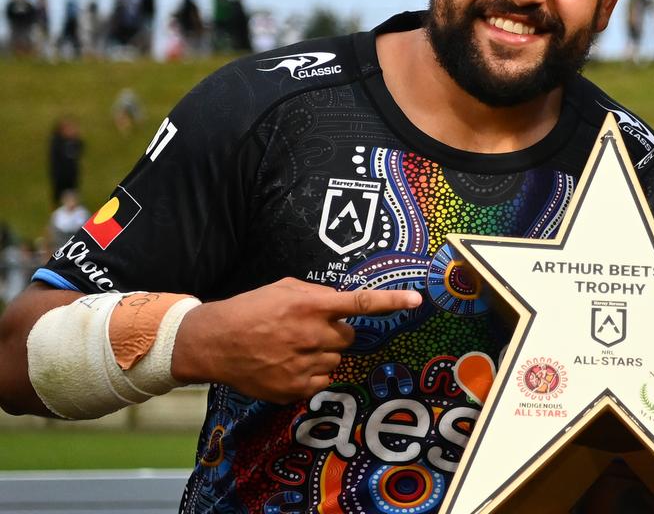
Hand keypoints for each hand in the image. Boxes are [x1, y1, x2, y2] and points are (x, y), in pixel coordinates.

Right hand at [172, 278, 421, 403]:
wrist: (212, 343)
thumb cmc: (249, 309)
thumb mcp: (283, 288)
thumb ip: (317, 294)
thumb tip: (342, 303)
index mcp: (310, 306)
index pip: (360, 303)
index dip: (391, 301)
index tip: (416, 300)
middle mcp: (310, 336)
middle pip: (348, 338)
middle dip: (335, 334)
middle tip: (308, 331)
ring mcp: (303, 365)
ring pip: (335, 361)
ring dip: (321, 354)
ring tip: (289, 348)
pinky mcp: (294, 390)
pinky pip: (322, 382)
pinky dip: (311, 374)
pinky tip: (286, 364)